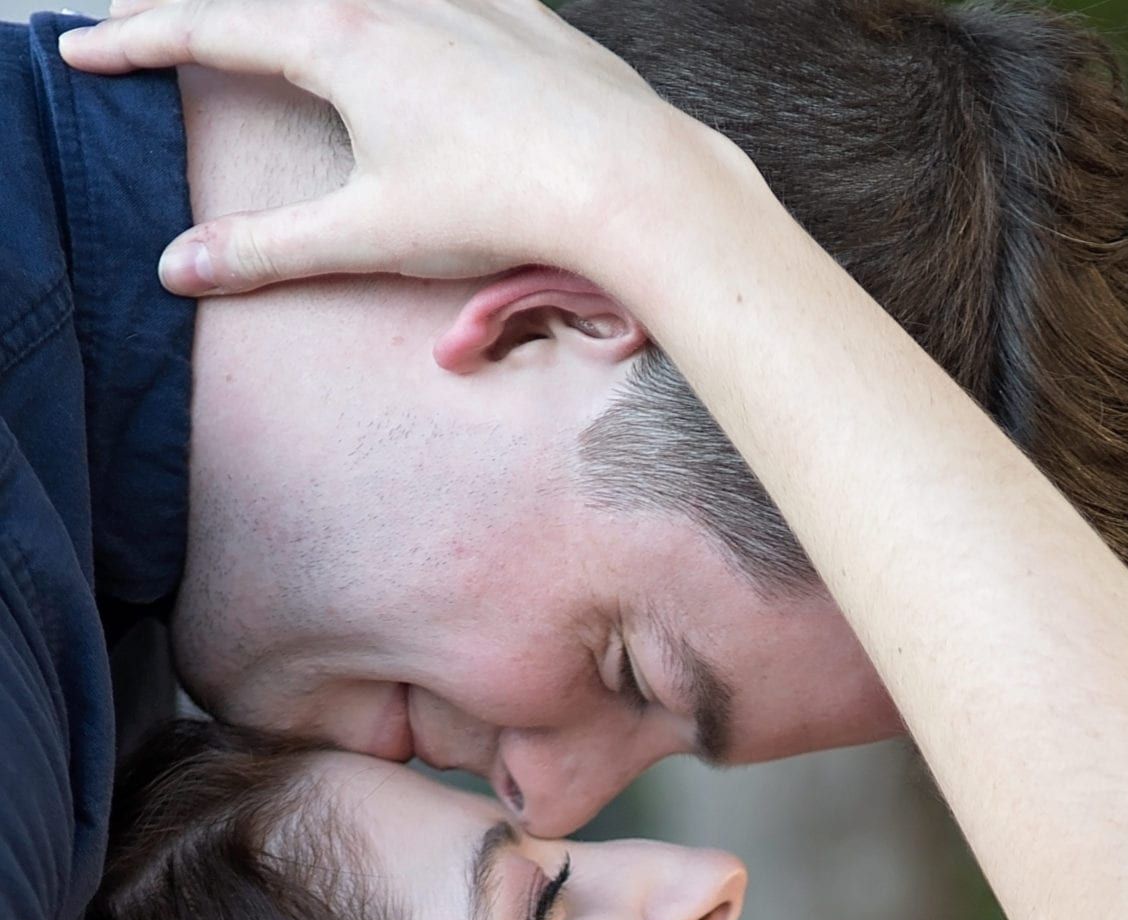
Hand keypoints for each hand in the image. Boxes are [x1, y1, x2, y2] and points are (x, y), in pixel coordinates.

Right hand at [58, 0, 691, 293]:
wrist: (626, 178)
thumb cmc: (501, 204)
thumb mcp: (369, 236)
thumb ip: (270, 249)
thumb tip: (180, 268)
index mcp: (338, 40)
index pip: (210, 30)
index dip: (139, 41)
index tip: (86, 50)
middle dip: (205, 13)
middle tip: (155, 27)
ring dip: (300, 8)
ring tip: (273, 26)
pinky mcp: (518, 13)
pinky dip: (399, 4)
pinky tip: (405, 14)